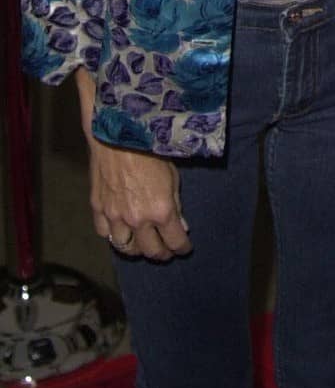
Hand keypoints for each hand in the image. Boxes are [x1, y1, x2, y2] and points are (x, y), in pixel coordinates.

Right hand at [76, 70, 190, 261]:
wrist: (118, 133)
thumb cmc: (151, 147)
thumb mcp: (174, 175)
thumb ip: (176, 204)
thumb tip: (181, 226)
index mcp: (161, 211)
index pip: (175, 242)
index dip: (182, 247)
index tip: (184, 248)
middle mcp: (138, 219)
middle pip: (150, 251)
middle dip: (161, 253)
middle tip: (166, 250)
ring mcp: (115, 216)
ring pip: (125, 247)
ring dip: (136, 248)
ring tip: (142, 244)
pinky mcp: (98, 208)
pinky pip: (104, 233)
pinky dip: (112, 234)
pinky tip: (119, 230)